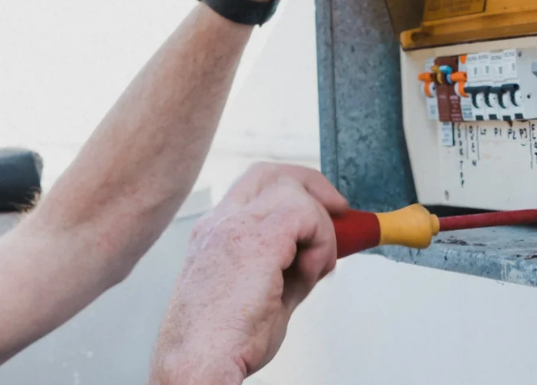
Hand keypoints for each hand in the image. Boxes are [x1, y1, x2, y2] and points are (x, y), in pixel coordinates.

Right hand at [149, 163, 346, 384]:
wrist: (198, 362)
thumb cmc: (221, 343)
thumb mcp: (263, 298)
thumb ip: (289, 272)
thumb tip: (316, 260)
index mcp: (215, 233)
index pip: (256, 185)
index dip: (296, 187)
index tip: (324, 207)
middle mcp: (221, 222)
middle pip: (273, 174)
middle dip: (314, 186)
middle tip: (339, 212)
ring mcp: (235, 226)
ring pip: (294, 193)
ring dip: (319, 228)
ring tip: (315, 267)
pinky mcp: (256, 240)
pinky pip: (305, 216)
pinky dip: (321, 240)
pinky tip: (311, 271)